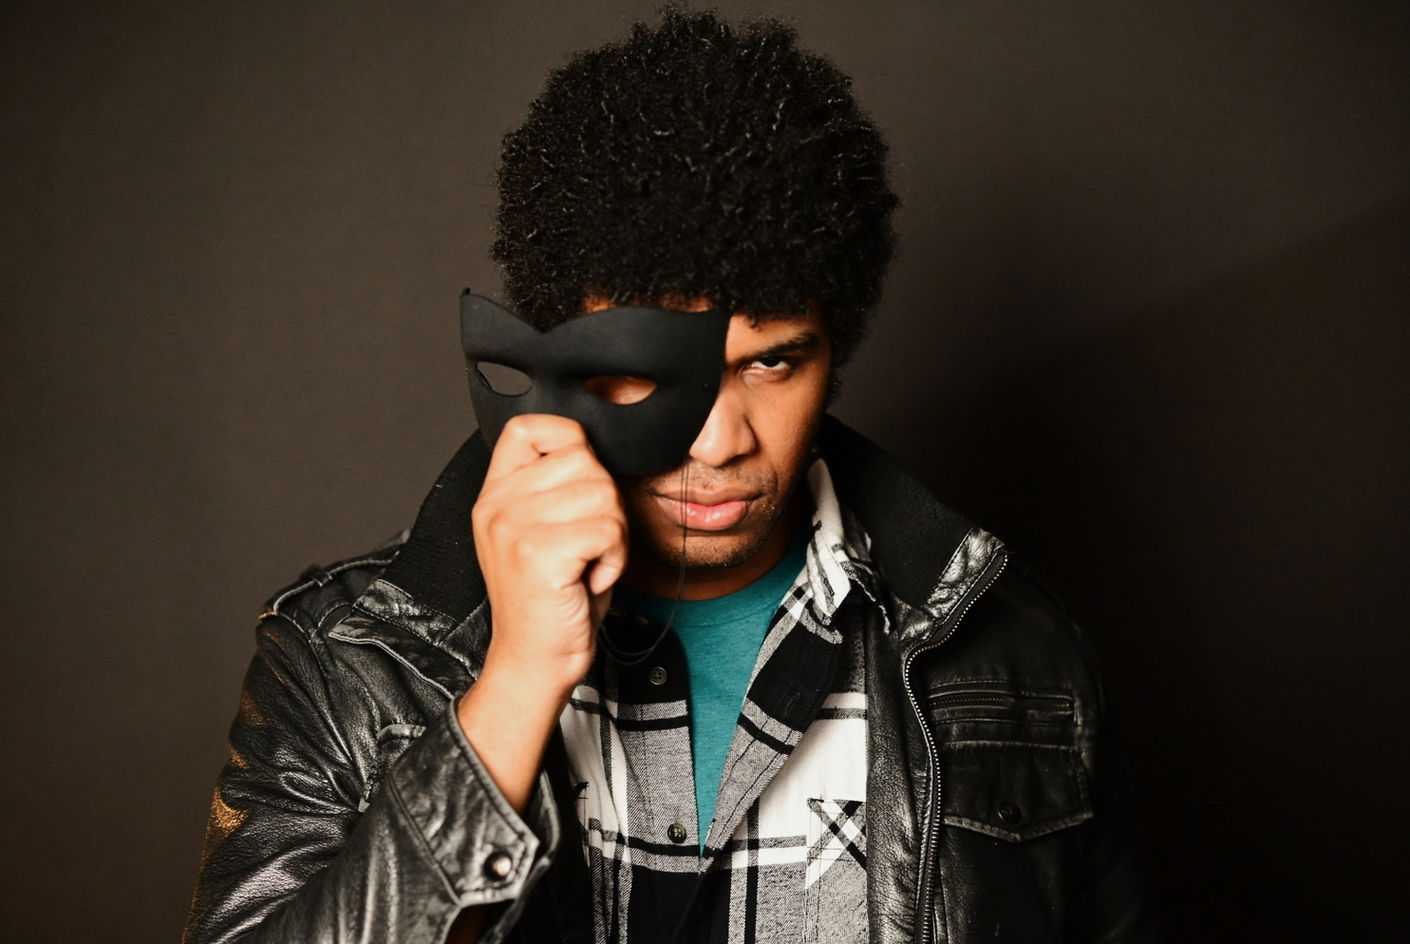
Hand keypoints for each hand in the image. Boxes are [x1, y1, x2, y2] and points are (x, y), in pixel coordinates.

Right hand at [471, 413, 627, 697]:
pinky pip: (608, 529)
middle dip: (606, 502)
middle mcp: (497, 505)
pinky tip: (590, 579)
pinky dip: (614, 558)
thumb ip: (557, 487)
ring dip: (614, 533)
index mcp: (495, 494)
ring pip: (602, 493)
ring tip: (588, 563)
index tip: (580, 484)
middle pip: (584, 459)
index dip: (569, 441)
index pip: (529, 427)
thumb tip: (595, 452)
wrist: (534, 660)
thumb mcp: (544, 532)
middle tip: (589, 544)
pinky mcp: (537, 554)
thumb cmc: (553, 598)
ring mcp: (513, 527)